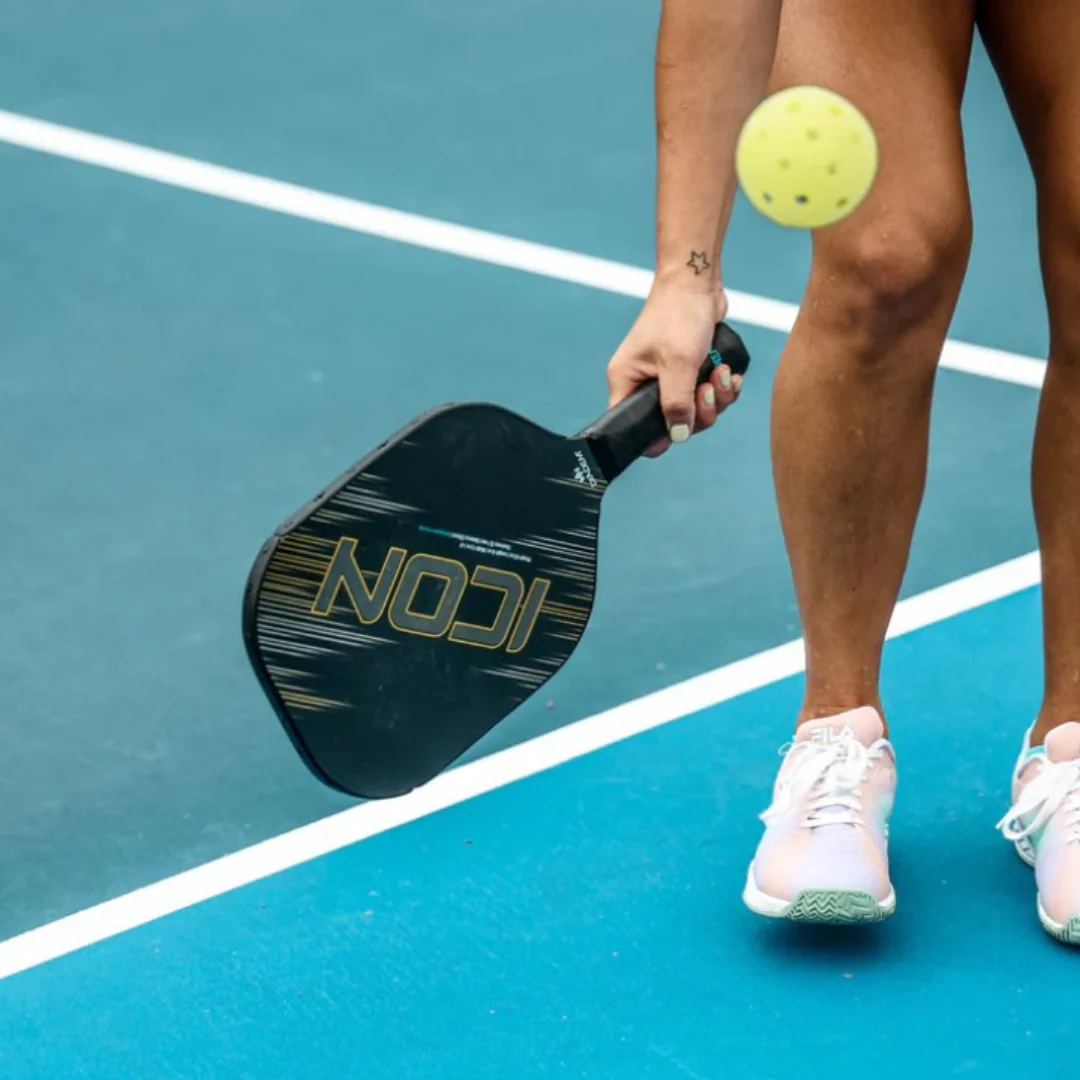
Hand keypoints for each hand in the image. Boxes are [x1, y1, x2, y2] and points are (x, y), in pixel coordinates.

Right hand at [606, 281, 741, 456]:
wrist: (696, 282)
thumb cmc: (677, 315)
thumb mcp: (678, 364)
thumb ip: (677, 404)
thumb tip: (679, 435)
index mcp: (627, 382)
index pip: (631, 425)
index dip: (656, 436)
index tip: (681, 428)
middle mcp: (644, 383)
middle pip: (673, 422)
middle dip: (700, 411)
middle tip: (707, 389)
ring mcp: (668, 378)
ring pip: (696, 410)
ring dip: (717, 397)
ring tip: (722, 373)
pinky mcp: (690, 371)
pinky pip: (709, 395)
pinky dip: (723, 388)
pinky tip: (729, 372)